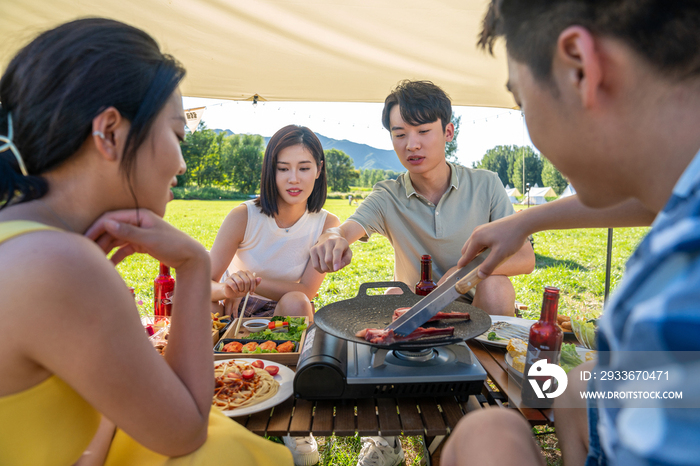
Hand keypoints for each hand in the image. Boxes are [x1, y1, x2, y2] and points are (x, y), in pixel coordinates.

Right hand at [84, 209, 206, 267]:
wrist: (190, 257)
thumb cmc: (173, 245)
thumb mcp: (149, 239)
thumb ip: (128, 232)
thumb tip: (106, 222)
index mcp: (139, 215)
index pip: (111, 218)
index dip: (96, 227)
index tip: (85, 239)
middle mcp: (137, 221)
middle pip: (112, 228)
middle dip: (98, 239)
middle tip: (85, 252)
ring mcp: (139, 233)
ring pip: (116, 239)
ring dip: (105, 248)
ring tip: (94, 260)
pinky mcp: (142, 244)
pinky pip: (124, 248)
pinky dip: (116, 255)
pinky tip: (108, 265)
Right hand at [222, 271, 260, 298]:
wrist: (231, 293)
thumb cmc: (241, 289)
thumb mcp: (249, 288)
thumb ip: (255, 283)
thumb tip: (260, 278)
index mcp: (246, 273)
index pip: (252, 279)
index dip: (253, 287)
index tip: (251, 292)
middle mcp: (240, 272)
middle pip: (246, 280)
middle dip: (247, 289)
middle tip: (245, 292)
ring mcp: (233, 275)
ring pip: (240, 282)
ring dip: (241, 289)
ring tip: (240, 291)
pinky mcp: (227, 279)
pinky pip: (233, 285)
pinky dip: (236, 290)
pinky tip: (236, 291)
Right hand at [309, 230, 352, 272]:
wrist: (329, 237)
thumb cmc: (341, 248)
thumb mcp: (348, 252)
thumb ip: (347, 260)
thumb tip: (338, 267)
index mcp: (340, 241)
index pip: (337, 251)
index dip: (336, 261)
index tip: (336, 269)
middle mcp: (328, 241)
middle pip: (328, 260)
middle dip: (333, 268)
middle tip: (336, 268)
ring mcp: (319, 245)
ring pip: (322, 265)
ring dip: (328, 270)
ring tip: (331, 266)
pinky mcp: (313, 250)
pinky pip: (315, 266)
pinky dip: (320, 270)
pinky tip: (324, 267)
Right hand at [458, 215, 528, 276]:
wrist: (523, 222)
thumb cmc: (512, 237)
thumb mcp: (500, 255)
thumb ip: (488, 266)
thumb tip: (479, 275)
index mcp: (476, 238)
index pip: (466, 255)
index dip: (463, 265)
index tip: (460, 272)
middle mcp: (476, 232)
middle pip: (467, 249)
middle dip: (468, 259)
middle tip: (473, 269)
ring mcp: (482, 229)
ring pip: (473, 244)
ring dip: (475, 253)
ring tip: (482, 261)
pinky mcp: (488, 228)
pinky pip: (480, 240)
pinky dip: (480, 248)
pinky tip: (490, 252)